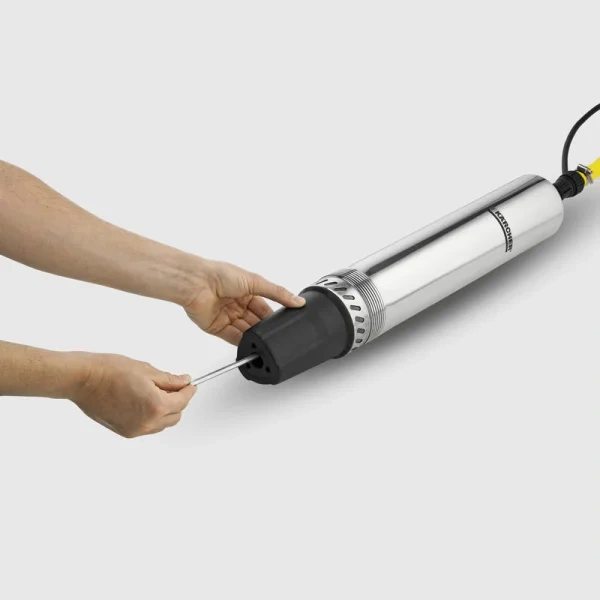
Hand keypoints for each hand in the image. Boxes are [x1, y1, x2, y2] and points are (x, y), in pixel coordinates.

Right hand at [69, 353, 196, 437]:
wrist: (83, 380)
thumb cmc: (110, 371)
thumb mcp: (146, 370)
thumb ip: (169, 380)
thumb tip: (184, 381)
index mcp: (156, 406)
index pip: (183, 401)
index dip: (189, 391)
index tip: (190, 384)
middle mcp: (147, 422)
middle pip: (175, 415)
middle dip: (179, 401)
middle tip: (175, 386)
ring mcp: (135, 430)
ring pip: (162, 424)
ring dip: (166, 411)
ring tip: (158, 393)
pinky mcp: (124, 432)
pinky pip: (148, 427)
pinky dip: (153, 417)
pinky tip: (146, 402)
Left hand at [184, 260, 304, 344]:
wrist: (197, 283)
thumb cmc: (220, 275)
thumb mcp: (256, 282)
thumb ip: (278, 293)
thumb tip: (298, 300)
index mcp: (246, 291)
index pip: (264, 309)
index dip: (273, 317)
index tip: (284, 325)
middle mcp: (236, 304)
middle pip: (255, 322)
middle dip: (263, 329)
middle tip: (273, 335)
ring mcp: (226, 316)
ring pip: (245, 331)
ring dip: (253, 337)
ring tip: (263, 342)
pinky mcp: (216, 327)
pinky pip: (232, 338)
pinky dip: (241, 343)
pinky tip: (250, 346)